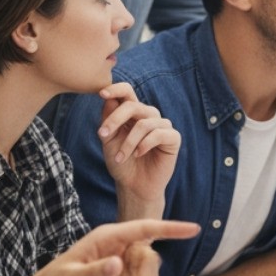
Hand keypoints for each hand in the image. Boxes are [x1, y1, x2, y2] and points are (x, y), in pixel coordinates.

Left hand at [35, 219, 198, 275]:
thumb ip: (96, 271)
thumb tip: (118, 264)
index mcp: (108, 236)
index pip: (145, 229)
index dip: (170, 228)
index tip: (193, 229)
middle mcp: (119, 246)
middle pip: (147, 259)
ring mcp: (122, 260)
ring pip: (146, 275)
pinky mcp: (123, 275)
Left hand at [98, 83, 179, 213]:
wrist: (134, 185)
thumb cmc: (121, 162)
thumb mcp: (109, 140)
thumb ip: (108, 119)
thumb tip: (109, 99)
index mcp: (133, 112)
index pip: (127, 92)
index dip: (116, 89)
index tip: (102, 94)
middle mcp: (149, 115)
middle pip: (133, 106)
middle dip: (115, 120)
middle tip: (103, 135)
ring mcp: (162, 125)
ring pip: (144, 124)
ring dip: (128, 142)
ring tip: (120, 157)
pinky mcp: (173, 138)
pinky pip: (159, 134)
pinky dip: (144, 145)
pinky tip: (138, 154)